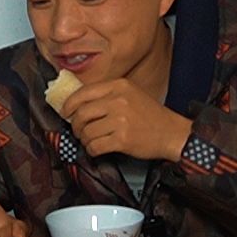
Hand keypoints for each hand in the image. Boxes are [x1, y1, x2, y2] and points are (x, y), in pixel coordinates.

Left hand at [60, 79, 192, 161]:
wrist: (172, 133)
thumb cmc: (150, 115)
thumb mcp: (130, 94)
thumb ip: (107, 95)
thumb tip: (77, 102)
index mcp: (119, 86)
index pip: (83, 92)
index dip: (69, 104)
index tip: (65, 112)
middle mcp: (118, 100)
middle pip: (81, 113)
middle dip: (75, 125)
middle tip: (78, 131)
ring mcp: (120, 120)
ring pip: (86, 131)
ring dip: (84, 139)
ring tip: (91, 141)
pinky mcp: (122, 139)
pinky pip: (95, 146)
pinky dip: (92, 150)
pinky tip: (97, 149)